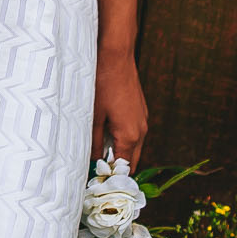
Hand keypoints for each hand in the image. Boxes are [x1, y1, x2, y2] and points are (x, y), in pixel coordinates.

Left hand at [93, 47, 147, 167]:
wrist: (116, 55)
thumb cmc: (102, 83)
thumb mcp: (93, 116)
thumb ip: (95, 141)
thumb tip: (93, 160)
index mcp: (130, 135)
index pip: (125, 167)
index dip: (112, 176)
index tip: (98, 182)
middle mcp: (142, 130)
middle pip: (131, 159)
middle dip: (116, 168)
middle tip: (97, 172)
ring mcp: (143, 120)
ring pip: (133, 146)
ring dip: (119, 152)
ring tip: (99, 154)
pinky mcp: (141, 110)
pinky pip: (134, 132)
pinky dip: (123, 139)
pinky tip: (106, 134)